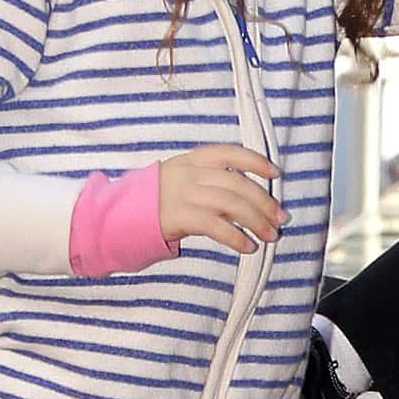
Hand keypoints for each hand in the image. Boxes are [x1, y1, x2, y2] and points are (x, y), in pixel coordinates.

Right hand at [158, 146, 281, 255]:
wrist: (118, 215)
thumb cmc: (158, 200)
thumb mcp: (181, 179)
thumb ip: (210, 180)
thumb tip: (252, 197)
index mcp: (192, 160)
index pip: (229, 153)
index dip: (255, 161)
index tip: (275, 174)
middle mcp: (188, 173)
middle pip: (236, 183)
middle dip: (264, 201)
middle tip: (280, 218)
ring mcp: (182, 194)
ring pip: (230, 203)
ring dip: (256, 220)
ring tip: (270, 235)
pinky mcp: (177, 217)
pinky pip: (215, 225)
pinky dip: (236, 236)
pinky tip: (248, 246)